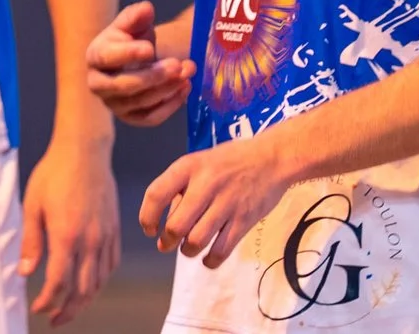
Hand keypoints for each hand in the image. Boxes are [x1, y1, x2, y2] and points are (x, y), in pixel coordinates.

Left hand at [20, 135, 120, 326]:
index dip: (47, 301)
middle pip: (82, 290)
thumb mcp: (33, 206)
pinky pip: (111, 264)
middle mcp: (90, 240)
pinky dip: (101, 281)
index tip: (37, 308)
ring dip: (85, 300)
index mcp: (66, 236)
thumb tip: (25, 273)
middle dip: (67, 310)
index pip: (59, 283)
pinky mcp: (114, 229)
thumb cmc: (54, 174)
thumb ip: (31, 242)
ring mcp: (105, 235)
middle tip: (54, 319)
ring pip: (99, 281)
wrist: (84, 150)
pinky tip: (91, 285)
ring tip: (70, 308)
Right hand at [86, 1, 193, 126]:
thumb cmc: (135, 38)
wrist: (142, 60)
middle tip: (178, 64)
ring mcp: (114, 104)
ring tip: (188, 71)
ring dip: (167, 88)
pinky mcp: (131, 118)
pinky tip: (186, 88)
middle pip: (122, 86)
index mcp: (96, 56)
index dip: (127, 54)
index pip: (106, 58)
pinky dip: (171, 105)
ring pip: (139, 102)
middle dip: (152, 76)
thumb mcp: (135, 23)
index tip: (150, 48)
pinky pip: (151, 118)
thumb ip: (137, 15)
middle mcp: (98, 84)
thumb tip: (146, 9)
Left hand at [139, 133, 295, 267]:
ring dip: (187, 250)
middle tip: (167, 244)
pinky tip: (208, 258)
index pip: (156, 194)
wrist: (272, 158)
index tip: (149, 230)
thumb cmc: (231, 160)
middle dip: (167, 241)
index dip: (147, 217)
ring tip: (188, 248)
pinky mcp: (244, 220)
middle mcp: (205, 184)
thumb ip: (181, 187)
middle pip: (176, 225)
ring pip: (196, 241)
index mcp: (189, 166)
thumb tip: (165, 223)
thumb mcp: (200, 162)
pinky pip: (221, 250)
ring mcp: (226, 203)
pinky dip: (210, 260)